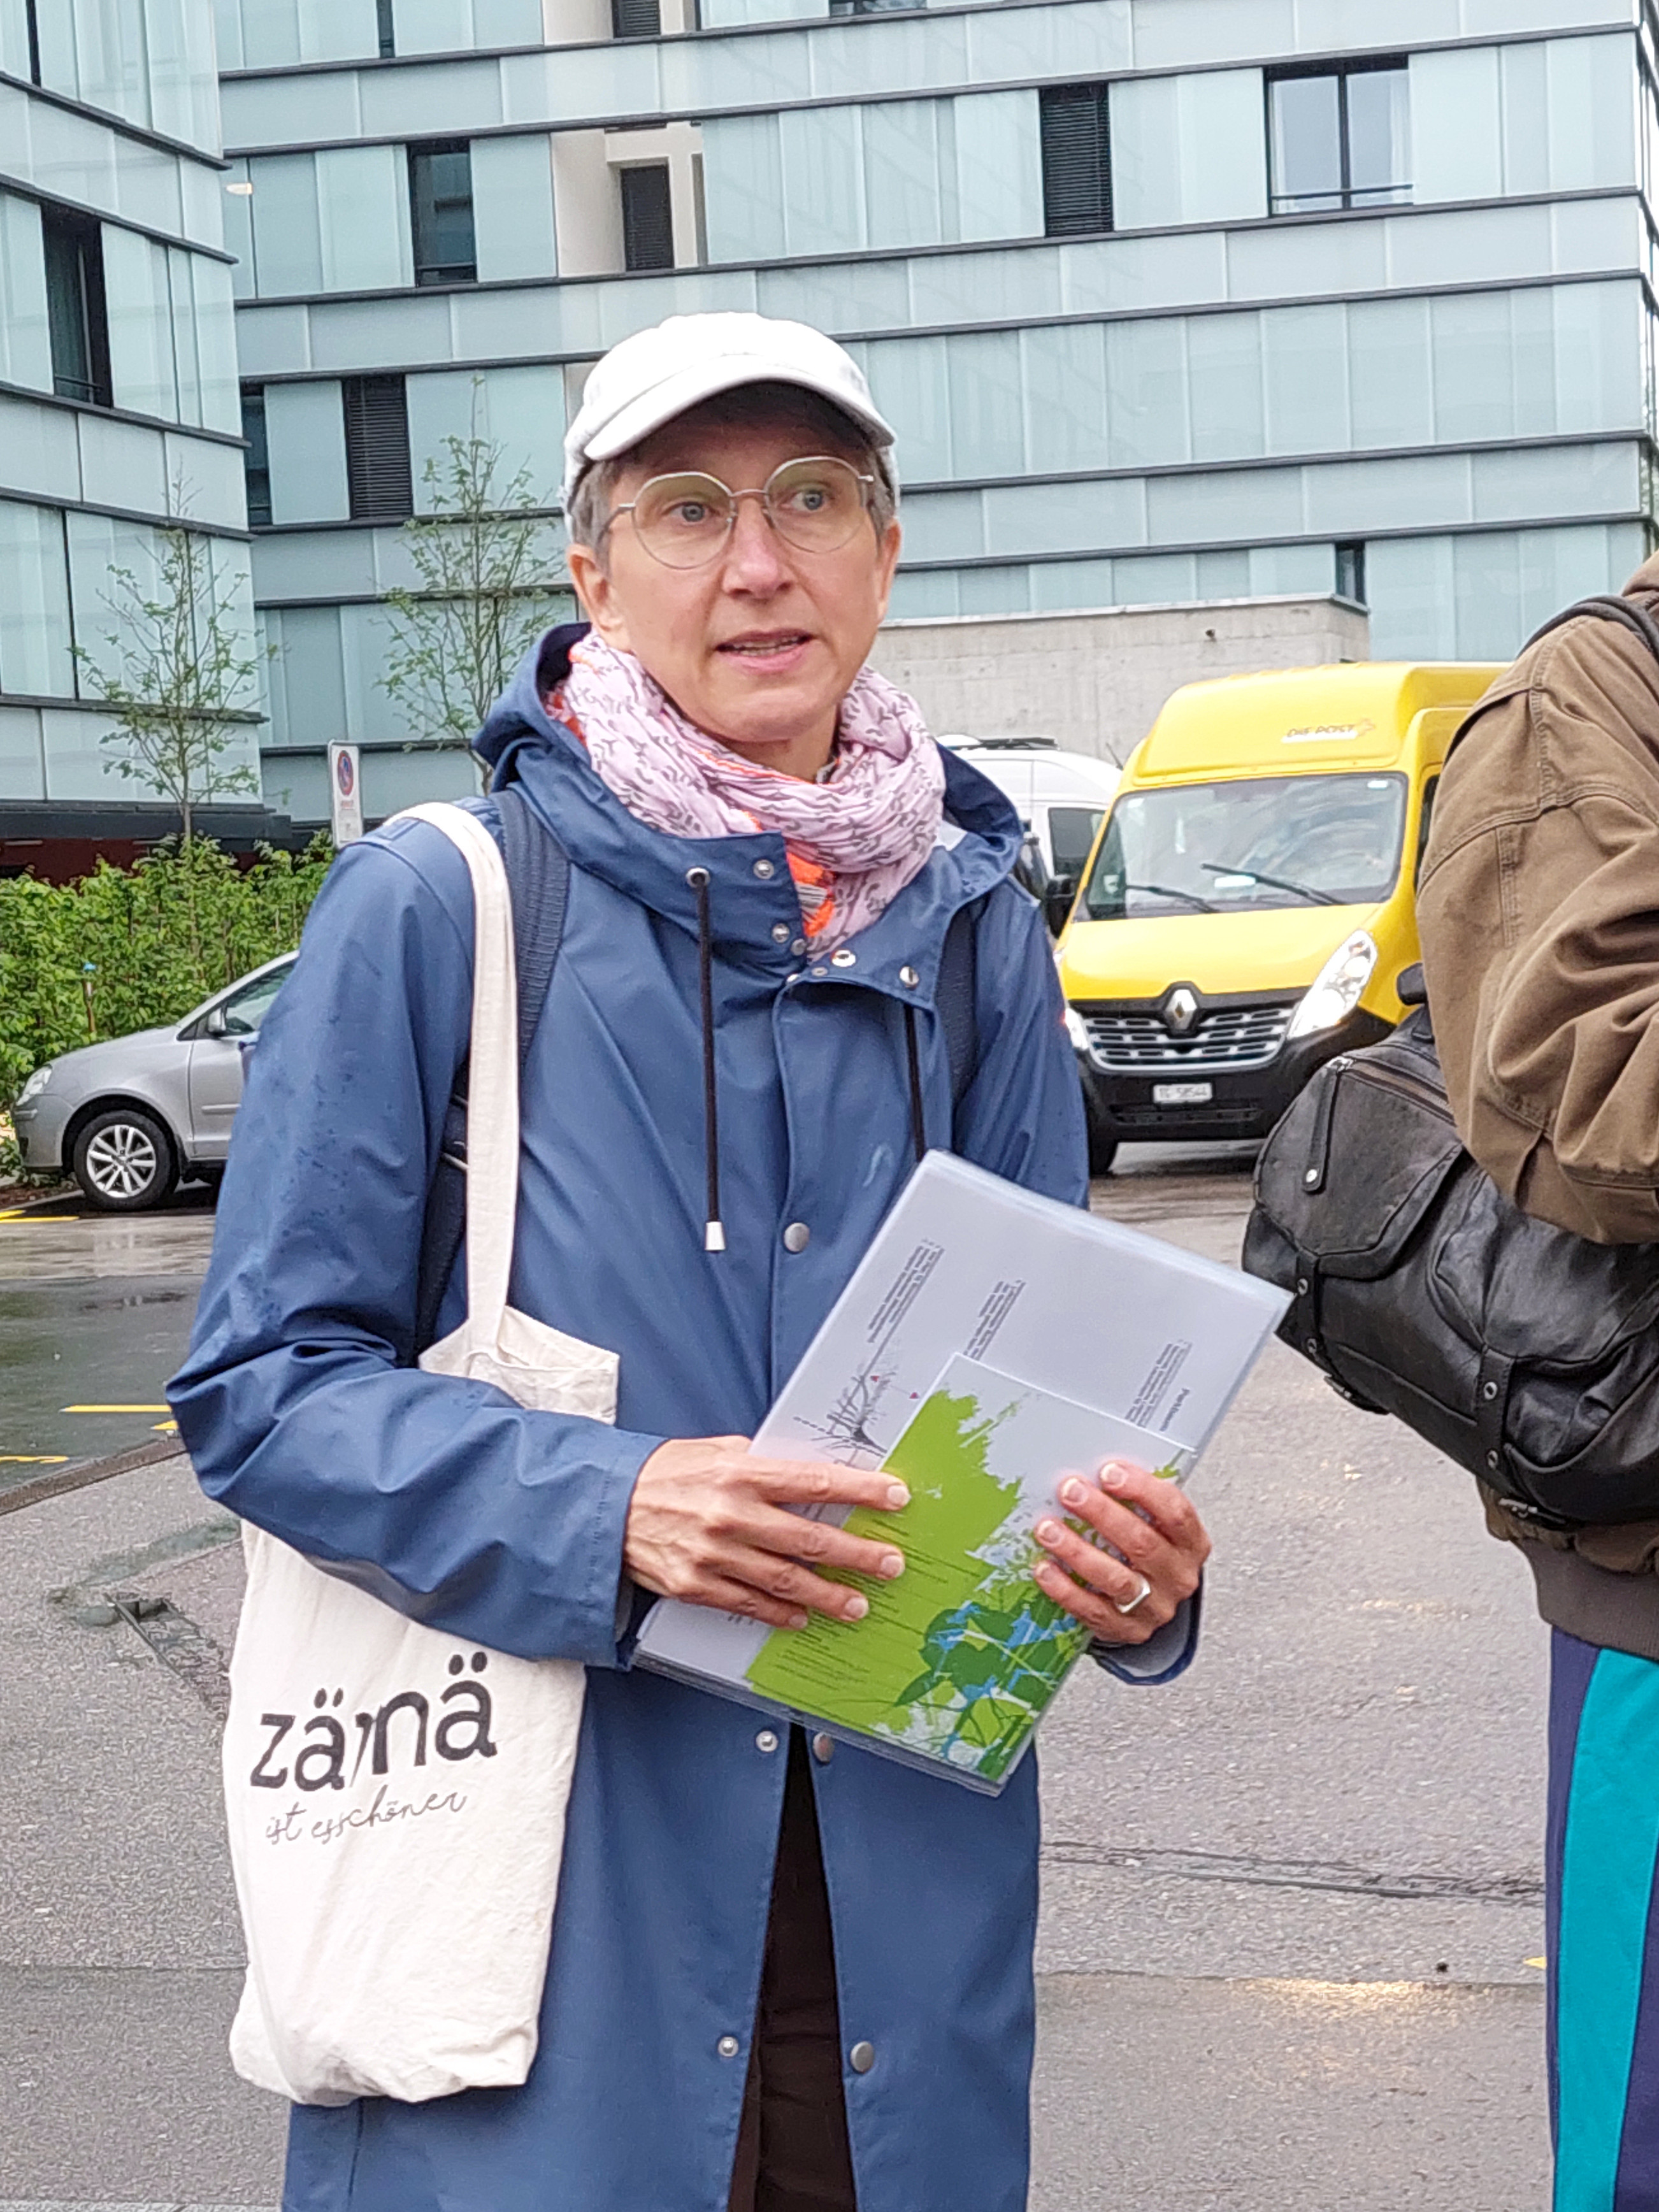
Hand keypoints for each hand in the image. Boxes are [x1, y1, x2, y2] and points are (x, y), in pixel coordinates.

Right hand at [625, 1435, 908, 1629]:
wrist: (605, 1505)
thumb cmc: (665, 1473)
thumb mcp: (716, 1451)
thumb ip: (763, 1463)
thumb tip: (811, 1474)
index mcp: (741, 1473)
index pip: (814, 1482)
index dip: (860, 1491)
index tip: (894, 1497)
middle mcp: (731, 1514)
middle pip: (810, 1540)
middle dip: (858, 1554)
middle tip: (891, 1564)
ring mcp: (713, 1554)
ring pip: (785, 1580)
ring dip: (828, 1595)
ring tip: (859, 1604)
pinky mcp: (696, 1585)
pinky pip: (749, 1604)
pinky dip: (780, 1613)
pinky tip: (805, 1617)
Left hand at [1031, 1458, 1209, 1645]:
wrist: (1152, 1605)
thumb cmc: (1150, 1554)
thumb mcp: (1156, 1525)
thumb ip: (1136, 1501)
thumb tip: (1092, 1472)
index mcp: (1191, 1544)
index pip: (1175, 1513)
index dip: (1142, 1489)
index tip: (1109, 1472)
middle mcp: (1177, 1577)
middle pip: (1142, 1543)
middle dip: (1102, 1513)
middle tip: (1070, 1492)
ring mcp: (1153, 1607)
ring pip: (1116, 1578)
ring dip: (1078, 1550)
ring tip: (1048, 1529)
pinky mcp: (1126, 1630)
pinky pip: (1092, 1610)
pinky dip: (1065, 1589)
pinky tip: (1045, 1568)